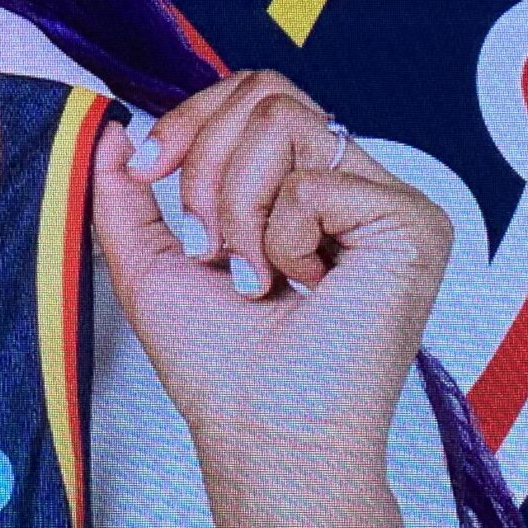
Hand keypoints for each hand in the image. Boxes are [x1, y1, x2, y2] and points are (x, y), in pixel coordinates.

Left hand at [90, 70, 448, 527]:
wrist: (262, 435)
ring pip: (283, 124)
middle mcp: (355, 187)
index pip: (255, 99)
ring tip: (253, 275)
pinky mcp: (413, 224)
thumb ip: (127, 197)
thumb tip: (114, 131)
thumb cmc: (219, 369)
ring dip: (236, 206)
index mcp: (306, 190)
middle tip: (209, 246)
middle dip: (205, 165)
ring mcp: (391, 202)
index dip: (190, 118)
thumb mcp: (151, 264)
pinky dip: (276, 238)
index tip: (146, 169)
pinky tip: (299, 289)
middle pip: (266, 92)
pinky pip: (311, 179)